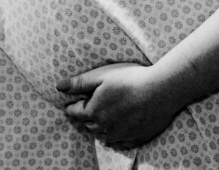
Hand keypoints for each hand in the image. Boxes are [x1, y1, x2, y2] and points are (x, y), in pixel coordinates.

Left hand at [57, 63, 182, 149]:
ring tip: (98, 122)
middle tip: (83, 113)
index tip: (69, 105)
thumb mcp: (101, 76)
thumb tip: (58, 87)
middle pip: (88, 125)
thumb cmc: (130, 79)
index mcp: (93, 111)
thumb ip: (79, 83)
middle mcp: (104, 127)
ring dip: (98, 129)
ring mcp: (120, 135)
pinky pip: (119, 143)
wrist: (160, 92)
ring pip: (102, 135)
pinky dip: (114, 138)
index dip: (71, 107)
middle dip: (84, 118)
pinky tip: (115, 133)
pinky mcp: (135, 139)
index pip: (75, 112)